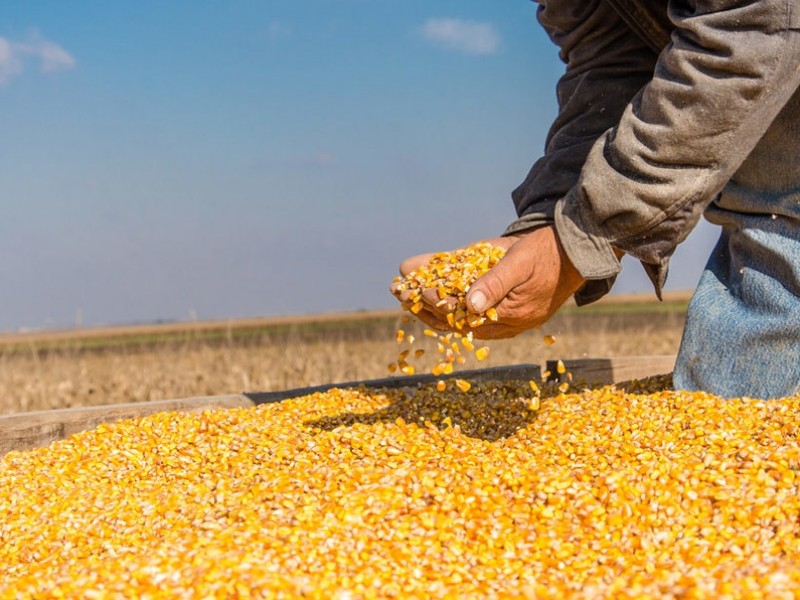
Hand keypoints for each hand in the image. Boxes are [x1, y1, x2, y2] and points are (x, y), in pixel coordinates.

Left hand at [391, 226, 585, 338]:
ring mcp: (502, 322)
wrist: (571, 254)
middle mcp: (503, 324)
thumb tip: (469, 305)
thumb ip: (495, 283)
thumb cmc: (546, 252)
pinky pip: (466, 316)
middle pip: (454, 320)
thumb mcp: (520, 261)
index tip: (411, 288)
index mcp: (510, 315)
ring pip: (457, 320)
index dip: (433, 302)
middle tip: (396, 289)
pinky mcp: (500, 314)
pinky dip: (443, 306)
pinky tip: (423, 296)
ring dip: (427, 307)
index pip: (462, 315)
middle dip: (421, 304)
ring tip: (402, 292)